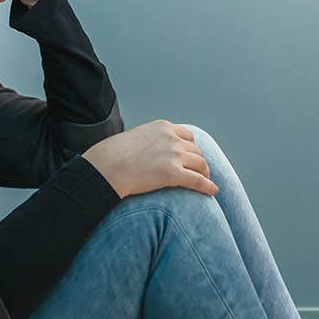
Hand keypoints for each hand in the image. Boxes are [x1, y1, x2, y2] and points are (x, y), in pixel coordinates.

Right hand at [80, 120, 218, 199]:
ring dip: (204, 174)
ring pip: (200, 164)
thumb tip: (148, 154)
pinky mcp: (173, 173)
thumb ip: (147, 142)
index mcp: (162, 127)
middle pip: (195, 150)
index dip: (192, 148)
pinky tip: (212, 191)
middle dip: (198, 162)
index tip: (192, 157)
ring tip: (205, 182)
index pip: (187, 136)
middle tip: (200, 172)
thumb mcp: (133, 139)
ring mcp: (174, 155)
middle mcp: (171, 138)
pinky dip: (208, 186)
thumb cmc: (111, 157)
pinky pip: (198, 180)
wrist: (106, 167)